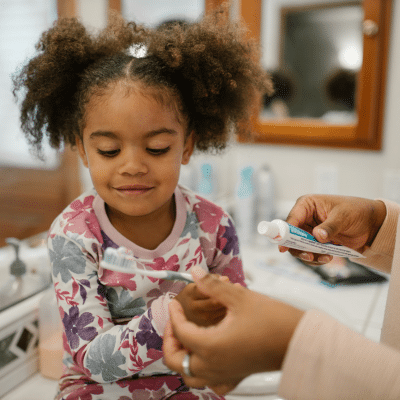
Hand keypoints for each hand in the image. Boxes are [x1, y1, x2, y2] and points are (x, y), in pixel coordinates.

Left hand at [163, 274, 303, 393]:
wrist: (299, 340)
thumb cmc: (273, 320)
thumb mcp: (239, 297)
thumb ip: (212, 285)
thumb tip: (194, 272)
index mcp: (212, 346)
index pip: (181, 331)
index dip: (174, 315)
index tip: (174, 303)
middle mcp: (215, 366)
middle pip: (177, 362)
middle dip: (170, 341)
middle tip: (175, 323)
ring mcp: (225, 374)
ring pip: (192, 376)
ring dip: (183, 358)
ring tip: (186, 340)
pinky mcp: (237, 376)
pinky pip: (212, 382)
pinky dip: (203, 372)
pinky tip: (208, 357)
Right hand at [280, 194, 386, 264]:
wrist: (370, 223)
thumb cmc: (356, 211)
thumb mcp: (343, 216)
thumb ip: (330, 226)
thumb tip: (318, 235)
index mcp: (306, 205)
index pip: (291, 220)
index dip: (285, 234)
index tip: (283, 247)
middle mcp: (304, 218)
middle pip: (291, 237)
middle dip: (299, 248)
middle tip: (310, 256)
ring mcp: (309, 231)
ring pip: (299, 248)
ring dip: (310, 255)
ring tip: (325, 257)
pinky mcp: (315, 243)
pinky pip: (310, 253)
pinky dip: (317, 258)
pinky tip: (328, 257)